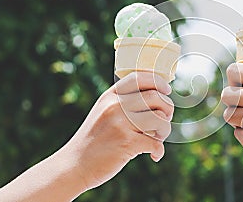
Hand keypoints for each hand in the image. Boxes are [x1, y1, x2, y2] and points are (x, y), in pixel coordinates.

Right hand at [62, 72, 173, 189]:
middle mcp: (115, 105)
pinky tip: (154, 155)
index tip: (166, 91)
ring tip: (158, 138)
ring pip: (160, 118)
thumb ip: (122, 103)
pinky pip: (155, 143)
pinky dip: (159, 151)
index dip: (158, 82)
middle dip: (167, 108)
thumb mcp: (103, 112)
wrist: (74, 165)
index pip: (139, 78)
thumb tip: (156, 98)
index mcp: (110, 96)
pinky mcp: (126, 143)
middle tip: (164, 120)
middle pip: (156, 97)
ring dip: (165, 130)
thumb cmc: (94, 140)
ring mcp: (120, 123)